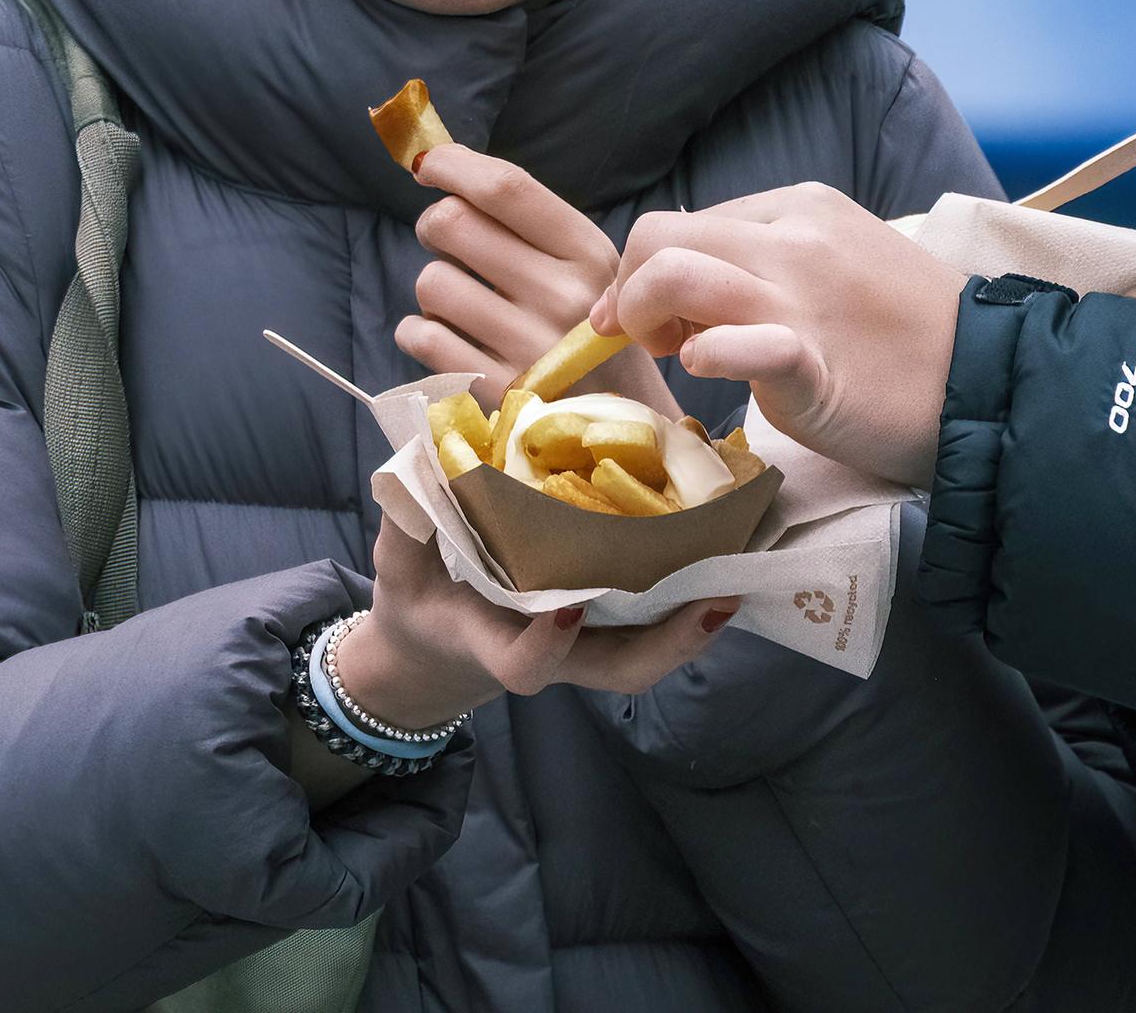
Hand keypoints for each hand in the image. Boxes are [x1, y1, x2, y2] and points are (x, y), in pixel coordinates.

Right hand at [336, 518, 738, 728]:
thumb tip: (421, 465)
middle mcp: (551, 651)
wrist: (437, 644)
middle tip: (715, 599)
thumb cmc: (420, 599)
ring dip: (695, 623)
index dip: (545, 645)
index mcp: (492, 643)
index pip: (522, 664)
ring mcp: (584, 644)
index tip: (565, 607)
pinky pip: (653, 621)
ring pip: (649, 653)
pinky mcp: (604, 625)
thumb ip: (406, 526)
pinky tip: (723, 547)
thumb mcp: (397, 567)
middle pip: (619, 670)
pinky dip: (689, 595)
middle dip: (669, 644)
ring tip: (738, 574)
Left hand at [397, 144, 681, 416]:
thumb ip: (529, 222)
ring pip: (431, 281)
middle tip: (446, 241)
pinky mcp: (495, 391)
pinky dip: (419, 331)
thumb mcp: (588, 270)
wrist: (622, 428)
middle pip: (453, 224)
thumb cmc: (590, 334)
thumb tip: (439, 165)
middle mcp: (562, 296)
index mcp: (587, 254)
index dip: (453, 165)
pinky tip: (446, 336)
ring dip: (435, 287)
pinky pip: (421, 335)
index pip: (506, 188)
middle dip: (435, 225)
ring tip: (463, 304)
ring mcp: (528, 347)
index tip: (427, 164)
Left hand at [591, 182, 967, 486]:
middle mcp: (794, 239)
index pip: (681, 223)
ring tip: (673, 353)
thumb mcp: (832, 267)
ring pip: (677, 272)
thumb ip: (762, 263)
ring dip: (644, 315)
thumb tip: (681, 287)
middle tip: (656, 341)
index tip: (651, 324)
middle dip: (631, 292)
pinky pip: (739, 344)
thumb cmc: (902, 337)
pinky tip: (706, 368)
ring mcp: (803, 298)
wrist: (989, 381)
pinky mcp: (814, 362)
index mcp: (797, 209)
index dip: (645, 275)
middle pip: (658, 236)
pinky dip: (706, 355)